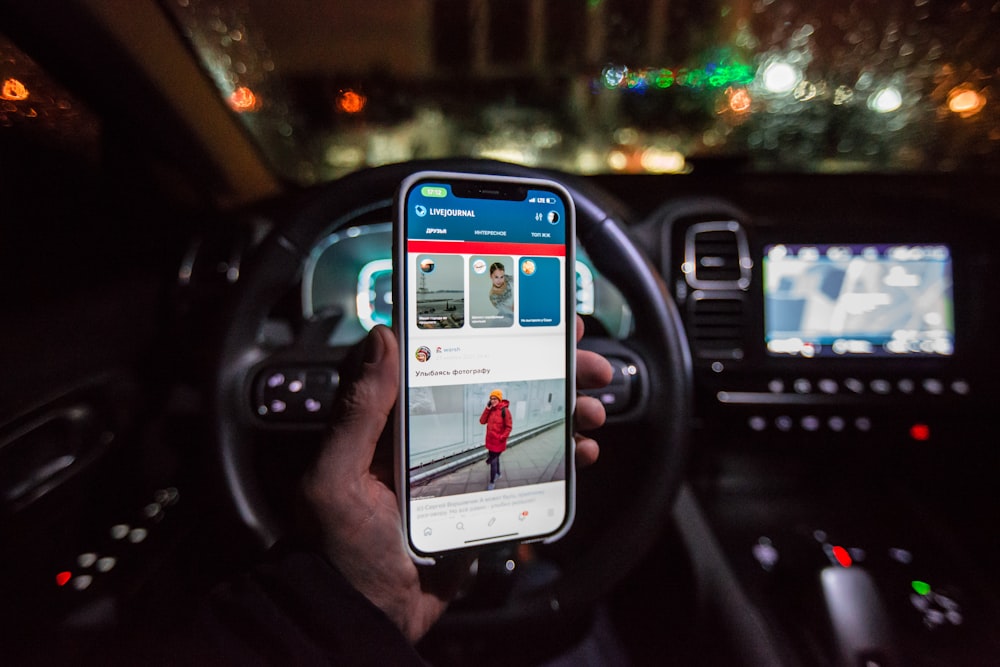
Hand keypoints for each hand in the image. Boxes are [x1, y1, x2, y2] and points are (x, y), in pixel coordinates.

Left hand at [302, 319, 610, 641]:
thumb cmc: (339, 548)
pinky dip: (562, 457)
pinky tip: (583, 452)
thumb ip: (358, 410)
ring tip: (595, 409)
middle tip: (589, 362)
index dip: (496, 333)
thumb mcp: (336, 476)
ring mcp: (465, 466)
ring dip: (565, 410)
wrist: (365, 616)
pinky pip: (531, 468)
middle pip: (501, 385)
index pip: (452, 357)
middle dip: (549, 369)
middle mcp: (436, 433)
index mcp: (398, 419)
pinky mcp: (486, 498)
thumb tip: (382, 336)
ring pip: (525, 424)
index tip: (537, 317)